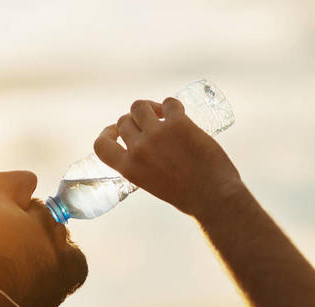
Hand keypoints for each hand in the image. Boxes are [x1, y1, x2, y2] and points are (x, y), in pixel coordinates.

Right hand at [93, 97, 243, 216]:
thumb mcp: (150, 183)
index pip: (101, 144)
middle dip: (134, 120)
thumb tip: (144, 147)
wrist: (213, 196)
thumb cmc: (186, 195)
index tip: (115, 130)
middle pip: (124, 121)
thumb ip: (141, 165)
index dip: (107, 133)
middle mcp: (138, 149)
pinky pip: (168, 103)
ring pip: (140, 106)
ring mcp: (157, 134)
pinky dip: (171, 105)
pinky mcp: (179, 123)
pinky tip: (178, 113)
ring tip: (161, 114)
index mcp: (128, 168)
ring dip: (149, 107)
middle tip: (149, 123)